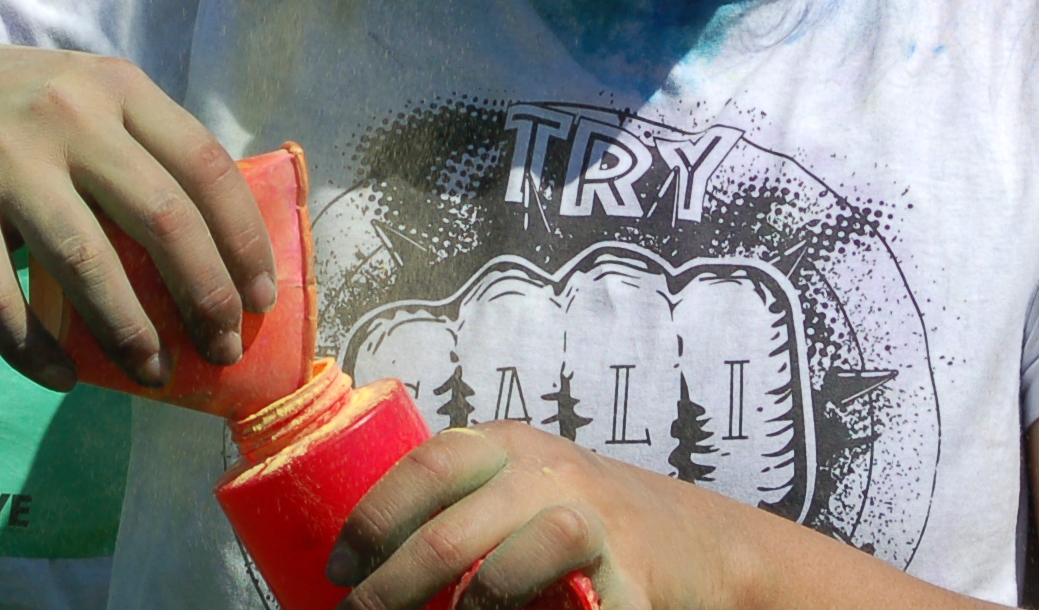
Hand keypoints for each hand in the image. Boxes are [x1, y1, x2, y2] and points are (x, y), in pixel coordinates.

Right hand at [0, 27, 278, 391]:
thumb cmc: (5, 105)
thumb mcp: (81, 97)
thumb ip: (138, 150)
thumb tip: (214, 252)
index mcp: (116, 88)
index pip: (205, 166)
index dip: (243, 238)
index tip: (263, 297)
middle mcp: (70, 115)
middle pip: (164, 217)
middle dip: (205, 296)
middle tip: (222, 349)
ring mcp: (7, 157)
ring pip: (88, 263)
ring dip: (130, 332)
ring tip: (153, 373)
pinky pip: (1, 295)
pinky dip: (35, 348)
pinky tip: (61, 378)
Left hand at [325, 423, 723, 609]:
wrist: (700, 541)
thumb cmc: (585, 518)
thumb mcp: (523, 484)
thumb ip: (466, 502)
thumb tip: (367, 561)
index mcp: (508, 446)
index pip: (426, 466)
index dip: (373, 520)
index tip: (338, 570)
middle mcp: (547, 475)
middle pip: (449, 533)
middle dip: (391, 588)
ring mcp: (593, 525)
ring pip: (509, 565)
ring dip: (467, 607)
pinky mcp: (631, 582)